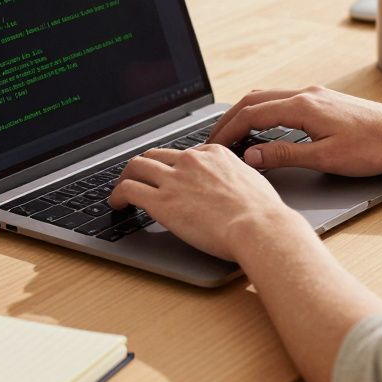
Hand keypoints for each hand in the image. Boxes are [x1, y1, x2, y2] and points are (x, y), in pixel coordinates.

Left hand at [108, 144, 303, 260]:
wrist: (260, 227)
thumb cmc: (264, 214)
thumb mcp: (253, 181)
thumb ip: (236, 178)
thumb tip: (234, 187)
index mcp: (214, 153)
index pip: (183, 153)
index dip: (172, 166)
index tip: (169, 177)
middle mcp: (191, 160)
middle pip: (155, 154)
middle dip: (144, 166)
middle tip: (139, 179)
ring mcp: (174, 179)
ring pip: (136, 166)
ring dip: (126, 177)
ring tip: (121, 191)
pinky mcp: (162, 201)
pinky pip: (128, 189)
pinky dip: (117, 195)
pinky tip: (116, 204)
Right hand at [207, 86, 381, 174]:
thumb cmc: (373, 148)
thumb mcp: (326, 158)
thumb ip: (285, 156)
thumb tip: (252, 156)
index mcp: (303, 106)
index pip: (251, 114)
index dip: (227, 131)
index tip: (213, 147)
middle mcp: (306, 94)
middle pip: (254, 100)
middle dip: (229, 119)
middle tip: (213, 141)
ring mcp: (315, 94)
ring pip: (268, 97)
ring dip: (246, 113)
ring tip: (232, 134)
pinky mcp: (324, 100)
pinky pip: (283, 100)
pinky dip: (264, 111)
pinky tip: (264, 127)